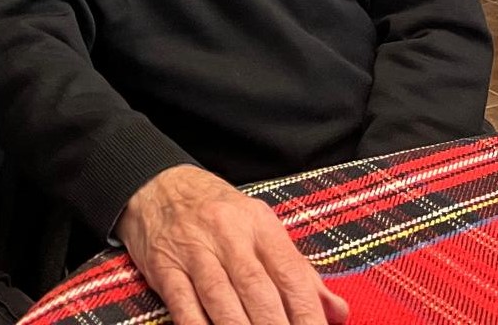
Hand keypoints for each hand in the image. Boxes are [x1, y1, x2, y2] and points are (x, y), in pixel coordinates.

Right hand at [115, 165, 347, 324]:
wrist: (159, 185)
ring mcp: (195, 251)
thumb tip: (338, 310)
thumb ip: (298, 269)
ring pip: (222, 299)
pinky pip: (184, 306)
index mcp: (259, 224)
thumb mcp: (261, 226)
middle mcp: (229, 235)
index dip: (307, 312)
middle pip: (257, 290)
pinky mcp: (166, 268)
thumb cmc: (218, 211)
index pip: (290, 272)